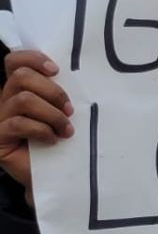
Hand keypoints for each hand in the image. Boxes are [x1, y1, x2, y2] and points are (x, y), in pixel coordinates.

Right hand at [0, 51, 74, 200]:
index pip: (15, 61)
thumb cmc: (60, 139)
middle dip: (52, 91)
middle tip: (70, 110)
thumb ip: (58, 93)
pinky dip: (42, 130)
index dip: (33, 59)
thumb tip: (75, 74)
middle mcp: (4, 100)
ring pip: (24, 100)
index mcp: (19, 89)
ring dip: (52, 114)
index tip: (56, 70)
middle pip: (21, 77)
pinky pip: (19, 123)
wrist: (53, 175)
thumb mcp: (62, 111)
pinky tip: (53, 140)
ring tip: (66, 130)